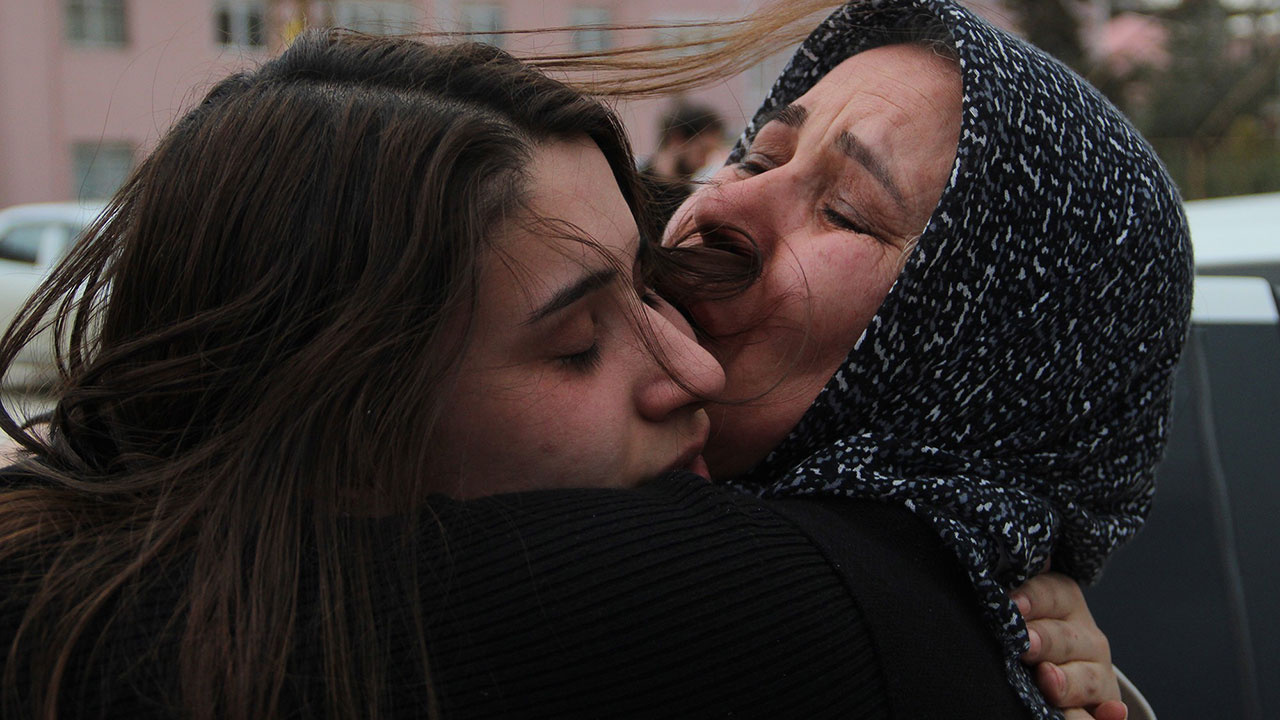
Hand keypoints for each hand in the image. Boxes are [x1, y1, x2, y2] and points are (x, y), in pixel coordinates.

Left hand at [1011, 572, 1125, 719]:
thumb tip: (1009, 555)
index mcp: (1063, 603)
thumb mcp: (1020, 606)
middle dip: (1046, 640)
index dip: (1034, 597)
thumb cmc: (1023, 629)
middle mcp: (1086, 637)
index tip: (1014, 603)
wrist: (1051, 669)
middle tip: (1025, 644)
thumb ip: (1016, 588)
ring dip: (1069, 682)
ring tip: (1048, 680)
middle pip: (1066, 638)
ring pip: (1088, 678)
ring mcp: (1096, 673)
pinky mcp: (1103, 705)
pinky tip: (1110, 713)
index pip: (1052, 593)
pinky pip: (1106, 714)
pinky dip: (1108, 716)